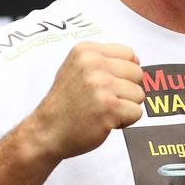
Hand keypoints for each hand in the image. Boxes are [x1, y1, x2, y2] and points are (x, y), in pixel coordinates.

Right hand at [20, 42, 144, 161]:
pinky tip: (104, 121)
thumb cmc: (64, 103)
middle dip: (127, 90)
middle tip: (103, 100)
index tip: (109, 83)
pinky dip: (125, 121)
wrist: (45, 132)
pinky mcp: (109, 107)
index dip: (125, 72)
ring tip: (102, 110)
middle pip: (137, 73)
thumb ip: (103, 61)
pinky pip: (137, 112)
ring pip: (139, 94)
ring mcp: (101, 85)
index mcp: (86, 51)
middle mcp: (93, 64)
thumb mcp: (76, 69)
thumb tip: (136, 62)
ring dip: (125, 107)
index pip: (129, 53)